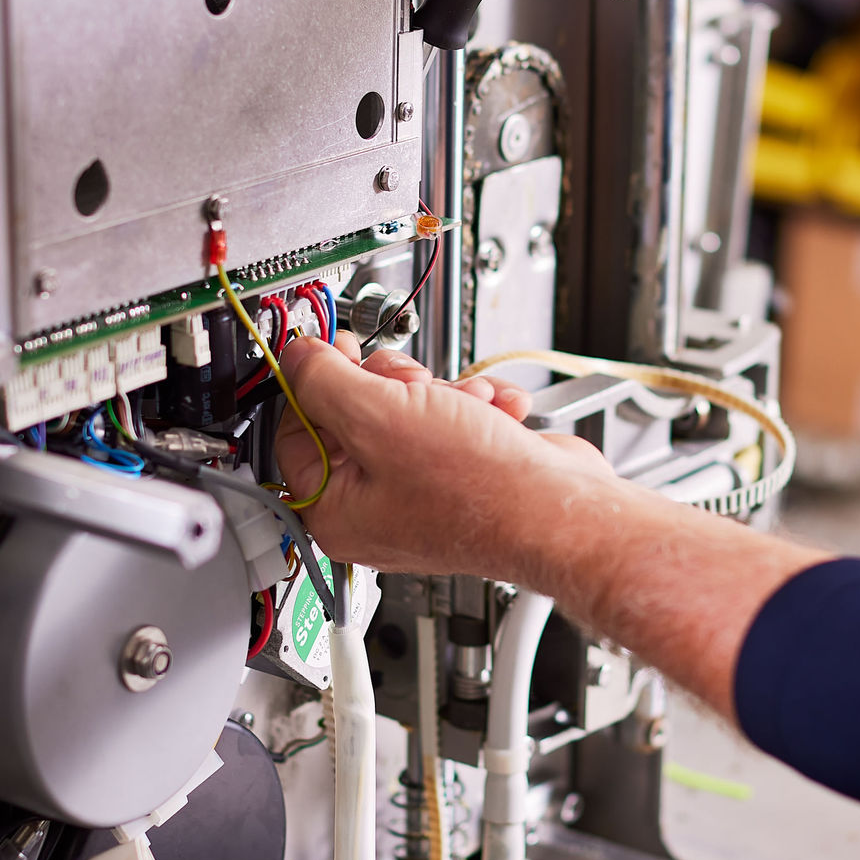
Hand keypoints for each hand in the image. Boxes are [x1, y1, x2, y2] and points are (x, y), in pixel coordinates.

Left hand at [273, 333, 612, 576]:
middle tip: (412, 385)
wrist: (563, 509)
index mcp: (337, 510)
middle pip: (358, 414)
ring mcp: (424, 492)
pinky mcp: (465, 476)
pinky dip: (479, 409)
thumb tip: (297, 357)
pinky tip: (497, 415)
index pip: (296, 432)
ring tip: (468, 405)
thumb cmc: (478, 489)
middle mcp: (376, 508)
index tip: (331, 348)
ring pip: (411, 410)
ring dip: (445, 393)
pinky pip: (455, 422)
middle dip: (394, 384)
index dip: (313, 382)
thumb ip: (324, 380)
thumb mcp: (379, 417)